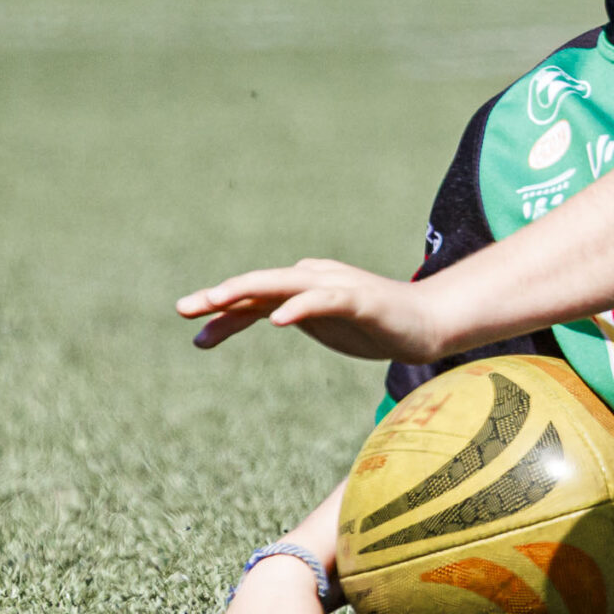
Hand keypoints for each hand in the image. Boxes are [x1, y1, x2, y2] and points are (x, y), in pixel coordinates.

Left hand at [177, 258, 449, 360]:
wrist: (429, 323)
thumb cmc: (375, 325)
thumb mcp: (324, 324)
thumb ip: (294, 315)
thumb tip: (260, 315)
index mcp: (303, 287)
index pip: (255, 296)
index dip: (223, 313)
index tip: (196, 336)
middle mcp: (314, 278)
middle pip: (259, 284)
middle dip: (220, 295)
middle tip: (184, 308)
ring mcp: (337, 286)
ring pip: (284, 284)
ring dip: (248, 290)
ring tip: (216, 300)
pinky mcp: (360, 300)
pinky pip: (324, 300)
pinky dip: (299, 306)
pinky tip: (277, 320)